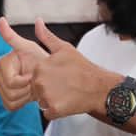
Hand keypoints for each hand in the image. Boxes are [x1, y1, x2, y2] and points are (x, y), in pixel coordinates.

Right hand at [0, 16, 42, 110]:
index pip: (10, 80)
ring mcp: (0, 87)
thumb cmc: (40, 61)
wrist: (48, 76)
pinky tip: (28, 95)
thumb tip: (0, 20)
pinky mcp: (5, 99)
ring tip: (32, 88)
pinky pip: (10, 106)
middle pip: (9, 91)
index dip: (24, 81)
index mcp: (3, 62)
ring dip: (25, 96)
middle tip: (34, 82)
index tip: (32, 75)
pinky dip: (22, 103)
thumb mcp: (29, 47)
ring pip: (10, 100)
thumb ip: (13, 36)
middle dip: (25, 88)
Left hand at [0, 18, 118, 117]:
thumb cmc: (83, 68)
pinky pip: (47, 112)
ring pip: (41, 101)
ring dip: (51, 100)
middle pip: (36, 90)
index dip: (48, 77)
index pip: (35, 76)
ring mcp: (46, 96)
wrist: (99, 87)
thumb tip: (37, 22)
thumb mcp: (64, 48)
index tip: (60, 76)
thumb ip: (47, 37)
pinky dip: (55, 110)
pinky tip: (67, 103)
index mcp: (40, 66)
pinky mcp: (53, 109)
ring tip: (66, 93)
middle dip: (48, 89)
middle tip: (64, 85)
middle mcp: (40, 81)